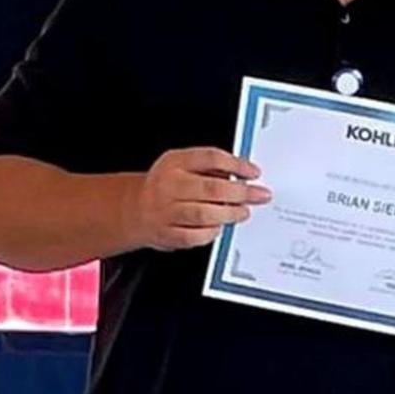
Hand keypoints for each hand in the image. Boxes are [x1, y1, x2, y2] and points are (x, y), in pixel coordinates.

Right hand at [126, 147, 270, 250]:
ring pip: (204, 214)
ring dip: (229, 213)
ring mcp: (166, 211)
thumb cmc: (167, 185)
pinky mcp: (167, 234)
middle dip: (241, 193)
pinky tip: (219, 226)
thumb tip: (243, 174)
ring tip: (243, 212)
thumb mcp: (182, 164)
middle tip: (258, 195)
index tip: (254, 172)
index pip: (211, 158)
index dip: (236, 165)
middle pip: (211, 188)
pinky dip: (211, 232)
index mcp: (175, 162)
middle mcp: (169, 185)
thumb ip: (209, 167)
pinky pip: (195, 236)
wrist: (136, 208)